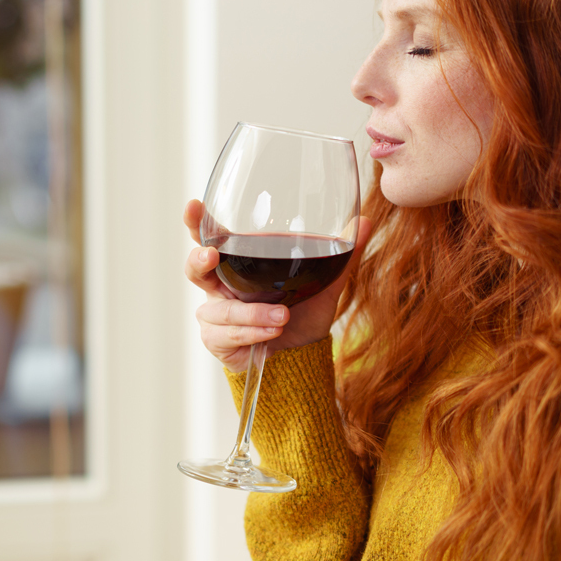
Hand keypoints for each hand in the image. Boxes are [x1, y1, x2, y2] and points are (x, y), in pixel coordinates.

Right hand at [183, 199, 371, 372]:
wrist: (302, 355)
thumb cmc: (304, 312)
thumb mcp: (326, 282)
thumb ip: (343, 254)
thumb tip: (366, 221)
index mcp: (239, 263)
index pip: (210, 237)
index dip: (196, 222)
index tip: (193, 206)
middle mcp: (221, 286)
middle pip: (195, 268)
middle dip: (199, 260)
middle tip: (212, 256)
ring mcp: (216, 314)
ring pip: (219, 309)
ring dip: (250, 313)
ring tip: (281, 317)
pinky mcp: (218, 340)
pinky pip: (228, 334)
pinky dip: (252, 332)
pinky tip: (271, 333)